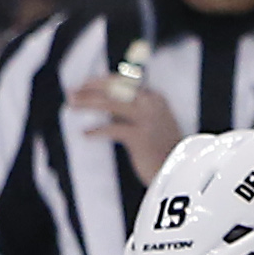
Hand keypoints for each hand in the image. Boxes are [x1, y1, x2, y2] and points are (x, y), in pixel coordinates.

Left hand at [67, 74, 184, 186]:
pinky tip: (85, 134)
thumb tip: (104, 106)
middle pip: (113, 87)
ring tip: (72, 106)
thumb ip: (132, 112)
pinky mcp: (140, 137)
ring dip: (87, 103)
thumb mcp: (151, 124)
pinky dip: (96, 131)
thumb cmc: (164, 152)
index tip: (84, 85)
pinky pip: (111, 129)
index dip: (100, 81)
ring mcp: (146, 119)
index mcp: (154, 97)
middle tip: (72, 93)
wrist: (181, 174)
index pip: (122, 81)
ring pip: (109, 103)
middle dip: (89, 88)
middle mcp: (150, 104)